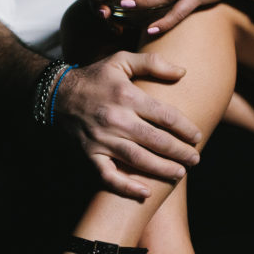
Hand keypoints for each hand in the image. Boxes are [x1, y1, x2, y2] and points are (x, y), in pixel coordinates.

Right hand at [55, 51, 201, 197]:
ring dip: (162, 169)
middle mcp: (116, 119)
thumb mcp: (121, 60)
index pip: (165, 116)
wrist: (56, 94)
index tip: (197, 136)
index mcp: (127, 96)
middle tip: (195, 159)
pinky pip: (108, 176)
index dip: (186, 128)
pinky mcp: (90, 154)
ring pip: (138, 160)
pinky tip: (145, 193)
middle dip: (180, 152)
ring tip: (180, 173)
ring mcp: (102, 139)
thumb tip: (183, 72)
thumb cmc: (95, 77)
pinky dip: (126, 187)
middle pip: (156, 140)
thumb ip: (153, 63)